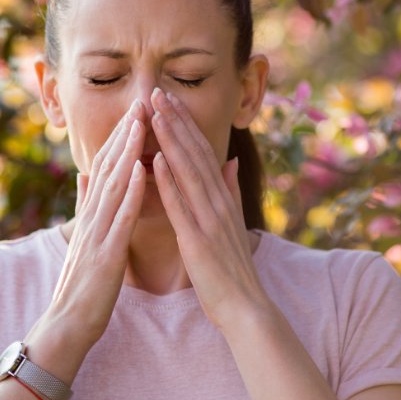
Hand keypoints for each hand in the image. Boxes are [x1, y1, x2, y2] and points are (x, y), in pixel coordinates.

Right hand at [44, 99, 147, 348]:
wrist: (66, 326)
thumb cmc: (81, 286)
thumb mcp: (83, 238)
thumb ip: (84, 206)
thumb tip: (84, 174)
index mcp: (91, 215)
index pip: (106, 167)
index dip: (120, 137)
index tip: (135, 110)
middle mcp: (92, 218)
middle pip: (108, 168)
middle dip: (124, 134)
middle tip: (140, 101)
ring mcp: (97, 234)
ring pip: (113, 185)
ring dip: (127, 151)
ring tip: (141, 122)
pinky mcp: (106, 254)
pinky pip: (120, 217)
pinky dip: (131, 191)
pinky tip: (141, 169)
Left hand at [149, 88, 269, 331]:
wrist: (245, 308)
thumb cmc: (232, 269)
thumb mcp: (233, 222)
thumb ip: (230, 190)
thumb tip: (228, 161)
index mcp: (222, 198)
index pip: (201, 152)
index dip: (185, 123)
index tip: (168, 98)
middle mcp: (218, 202)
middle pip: (194, 153)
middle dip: (175, 120)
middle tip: (157, 91)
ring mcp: (209, 219)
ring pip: (187, 171)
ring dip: (170, 140)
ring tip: (155, 113)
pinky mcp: (197, 240)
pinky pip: (180, 205)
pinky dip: (168, 181)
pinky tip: (155, 160)